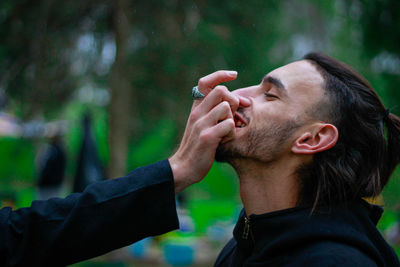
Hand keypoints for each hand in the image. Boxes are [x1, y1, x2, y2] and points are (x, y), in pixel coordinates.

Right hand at [169, 70, 249, 193]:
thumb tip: (237, 101)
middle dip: (233, 100)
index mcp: (195, 108)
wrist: (184, 168)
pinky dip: (232, 132)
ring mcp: (201, 124)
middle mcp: (196, 113)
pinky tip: (225, 140)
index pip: (204, 82)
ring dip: (232, 118)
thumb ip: (213, 112)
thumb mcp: (202, 126)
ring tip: (227, 131)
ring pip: (226, 107)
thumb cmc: (198, 147)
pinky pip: (229, 124)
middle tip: (234, 114)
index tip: (234, 75)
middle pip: (220, 91)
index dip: (220, 75)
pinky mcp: (207, 137)